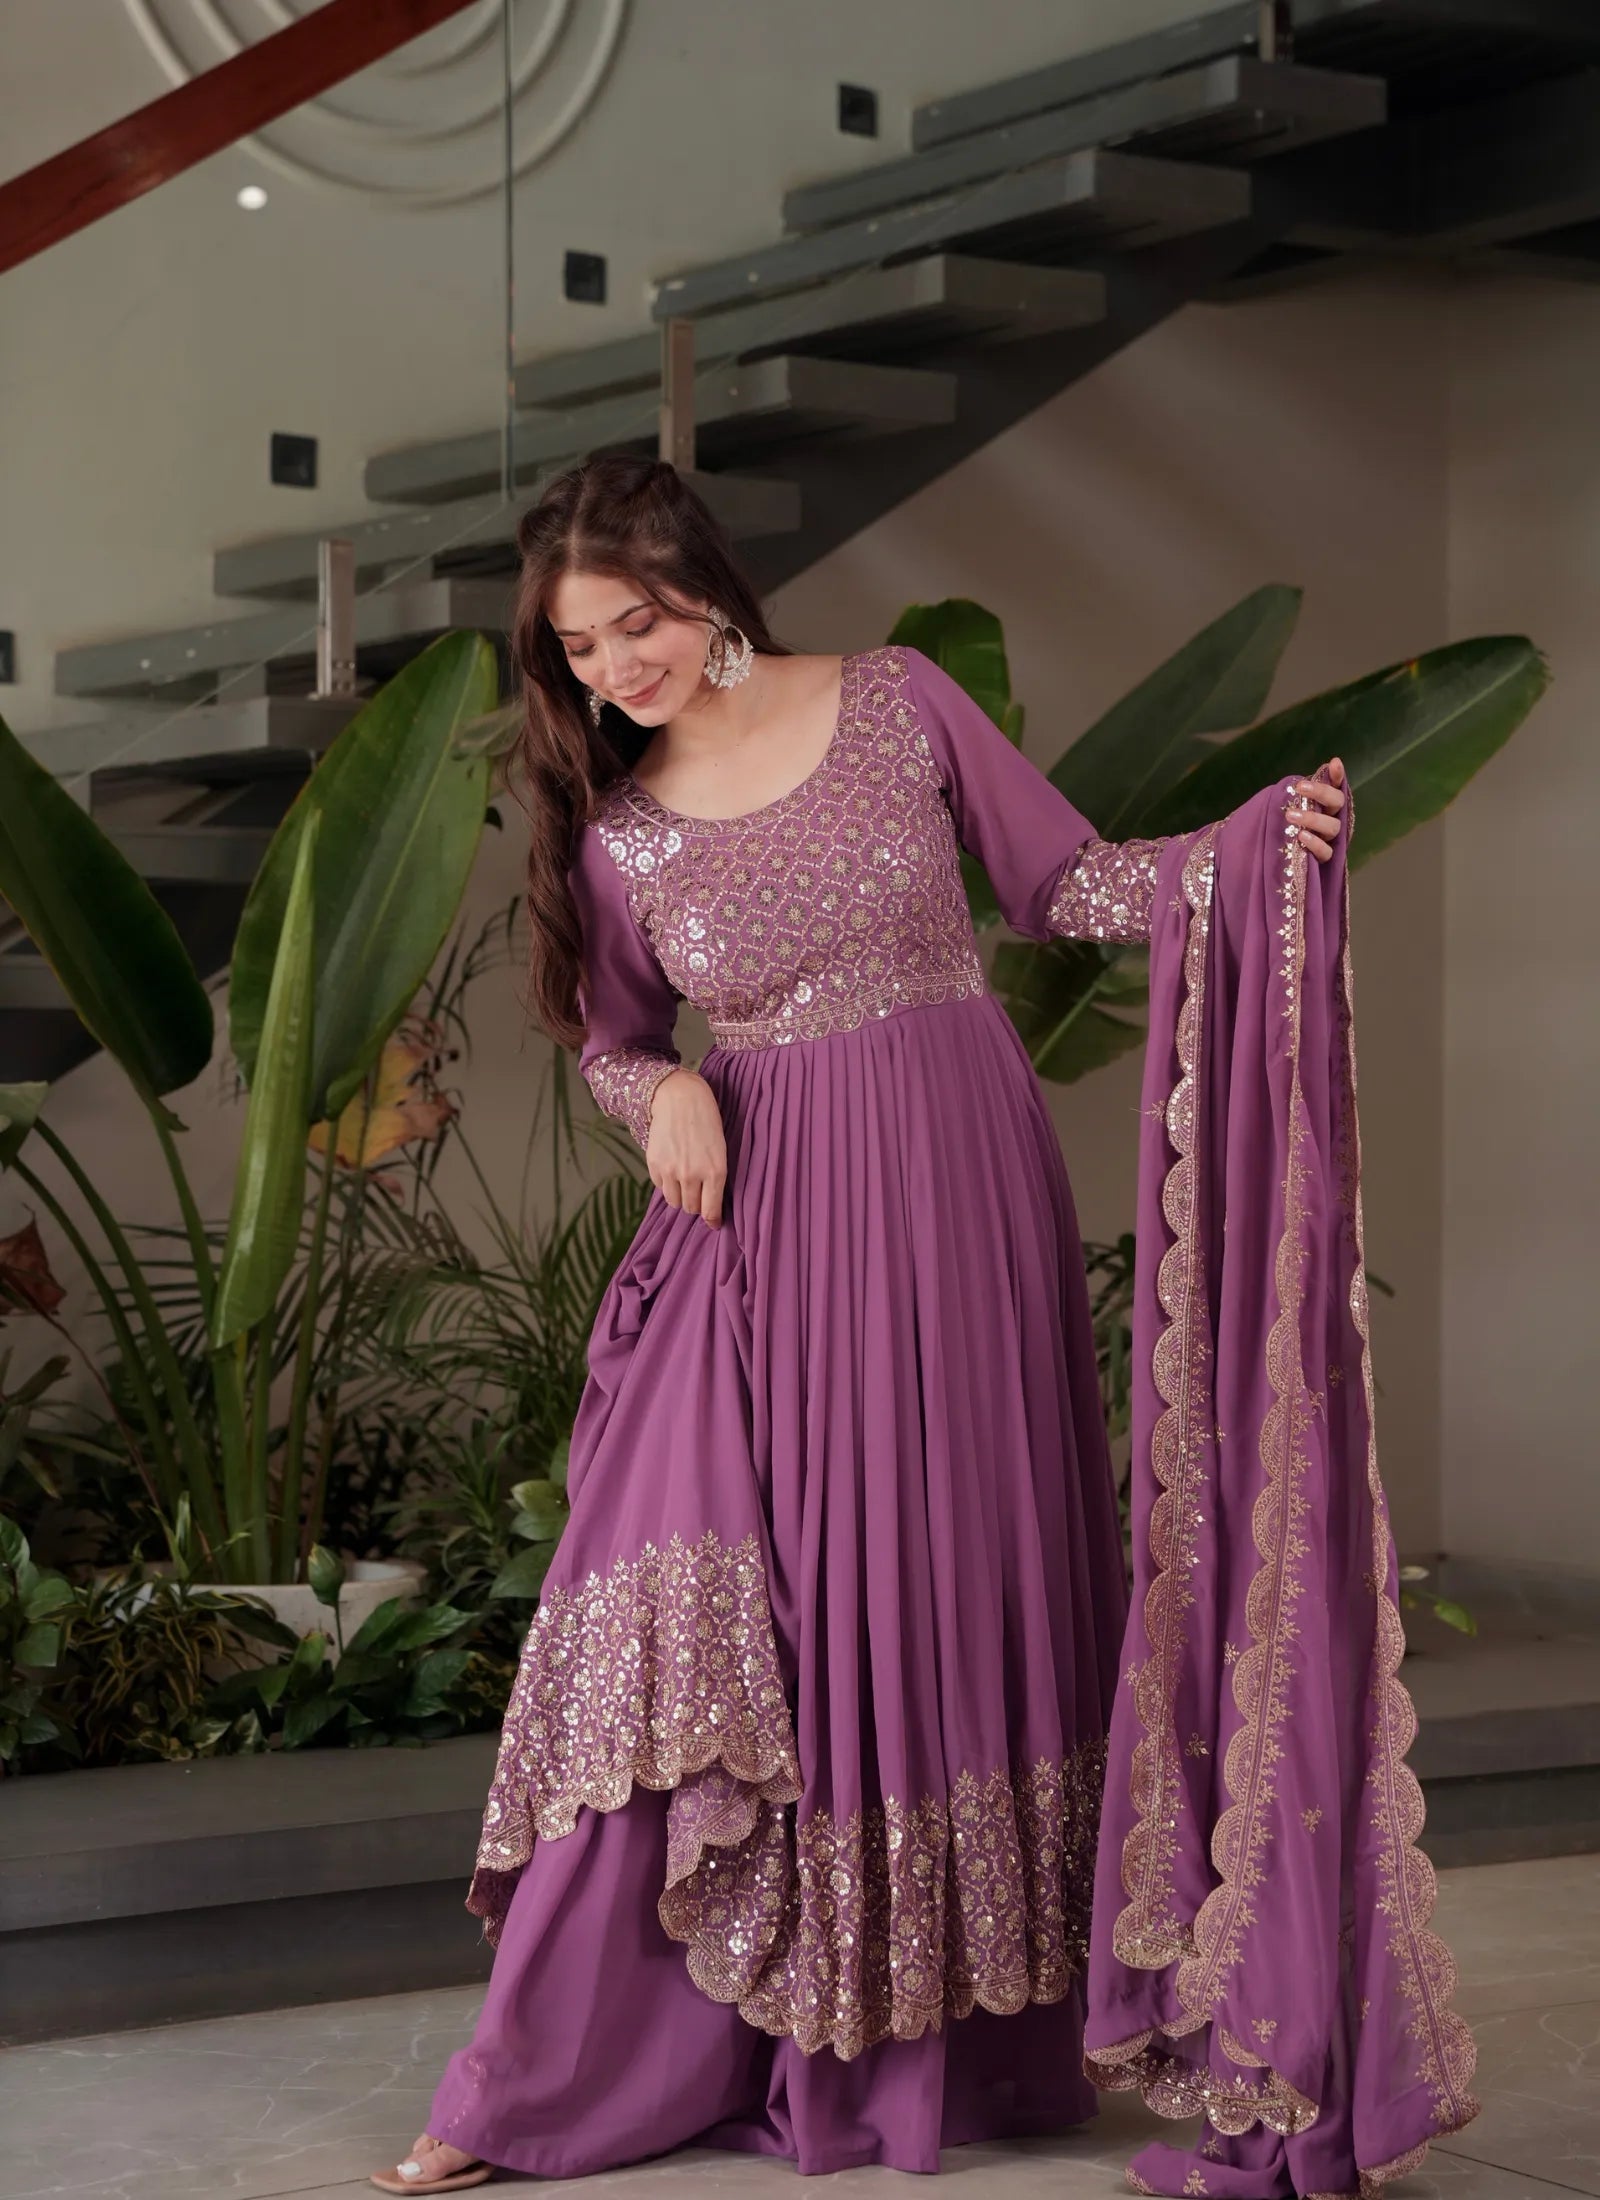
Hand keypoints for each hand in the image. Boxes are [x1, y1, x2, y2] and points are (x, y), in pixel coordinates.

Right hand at [645, 1067, 726, 1227]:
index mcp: (715, 1171)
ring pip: (674, 1201)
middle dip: (696, 1203)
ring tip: (684, 1178)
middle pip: (691, 1208)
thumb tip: (711, 1205)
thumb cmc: (706, 1122)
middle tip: (699, 1190)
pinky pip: (660, 1187)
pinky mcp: (655, 1164)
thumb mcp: (720, 1149)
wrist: (679, 1098)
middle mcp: (692, 1175)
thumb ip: (716, 1178)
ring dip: (680, 1195)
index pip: (710, 1211)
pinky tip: (672, 1165)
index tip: (714, 1224)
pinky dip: (666, 1182)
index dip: (713, 1221)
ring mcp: (671, 1170)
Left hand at [1287, 758, 1346, 860]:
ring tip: (1291, 815)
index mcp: (1325, 804)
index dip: (1338, 775)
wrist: (1277, 854)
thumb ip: (1295, 792)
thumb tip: (1301, 776)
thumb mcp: (1286, 806)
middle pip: (1337, 802)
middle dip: (1321, 793)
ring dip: (1313, 818)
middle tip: (1300, 787)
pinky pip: (1325, 851)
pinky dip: (1315, 843)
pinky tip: (1301, 836)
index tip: (1334, 763)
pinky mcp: (1325, 858)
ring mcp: (1330, 838)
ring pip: (1332, 827)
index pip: (1337, 786)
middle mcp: (1332, 818)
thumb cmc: (1284, 825)